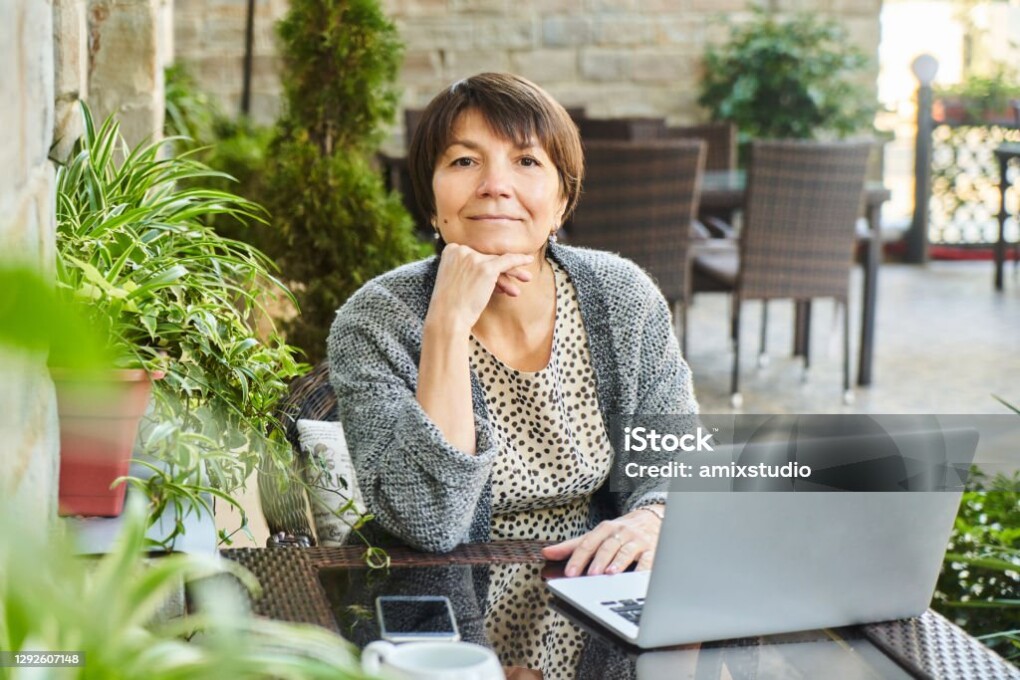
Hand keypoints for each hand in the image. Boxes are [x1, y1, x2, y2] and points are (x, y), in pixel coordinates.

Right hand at [426, 244, 534, 331]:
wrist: (448, 318)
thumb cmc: (450, 305)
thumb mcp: (452, 280)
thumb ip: (464, 270)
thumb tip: (484, 269)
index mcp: (451, 250)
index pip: (475, 256)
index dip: (486, 268)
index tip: (493, 282)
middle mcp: (461, 251)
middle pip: (488, 258)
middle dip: (502, 271)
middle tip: (517, 276)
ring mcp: (474, 258)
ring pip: (498, 262)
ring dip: (513, 271)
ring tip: (526, 278)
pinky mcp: (485, 268)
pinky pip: (507, 261)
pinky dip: (519, 259)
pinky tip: (529, 260)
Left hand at [540, 506, 662, 576]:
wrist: (651, 518)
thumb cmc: (619, 532)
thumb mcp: (596, 535)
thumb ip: (572, 546)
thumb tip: (546, 553)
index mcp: (604, 529)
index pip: (588, 542)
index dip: (578, 557)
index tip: (570, 572)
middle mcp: (620, 532)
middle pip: (607, 546)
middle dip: (598, 560)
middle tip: (590, 574)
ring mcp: (637, 540)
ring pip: (626, 550)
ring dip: (618, 562)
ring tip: (610, 573)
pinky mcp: (652, 549)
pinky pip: (648, 559)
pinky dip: (643, 569)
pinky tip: (637, 577)